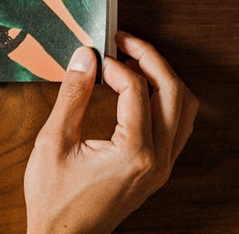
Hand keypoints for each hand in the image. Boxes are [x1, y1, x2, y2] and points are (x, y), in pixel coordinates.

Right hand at [24, 31, 197, 233]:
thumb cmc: (56, 198)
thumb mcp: (54, 141)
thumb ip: (72, 95)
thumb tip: (84, 58)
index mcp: (135, 153)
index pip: (137, 90)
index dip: (115, 64)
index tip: (93, 55)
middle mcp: (157, 160)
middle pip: (175, 93)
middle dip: (151, 59)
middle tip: (123, 41)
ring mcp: (161, 166)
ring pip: (184, 109)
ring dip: (162, 78)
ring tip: (132, 61)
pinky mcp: (156, 170)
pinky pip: (176, 126)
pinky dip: (163, 99)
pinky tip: (137, 90)